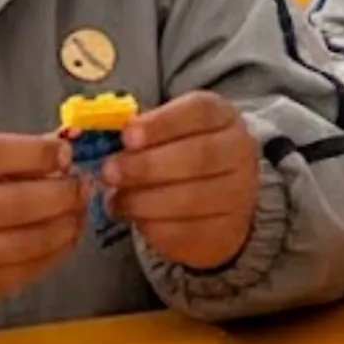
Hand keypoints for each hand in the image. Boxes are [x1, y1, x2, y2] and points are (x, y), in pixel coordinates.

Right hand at [0, 134, 82, 321]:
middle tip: (83, 185)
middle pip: (18, 204)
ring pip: (28, 244)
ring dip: (66, 227)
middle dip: (63, 193)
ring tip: (79, 212)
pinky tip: (64, 239)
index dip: (38, 152)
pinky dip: (53, 256)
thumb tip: (58, 148)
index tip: (64, 152)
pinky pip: (23, 273)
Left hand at [103, 91, 260, 269]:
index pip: (199, 112)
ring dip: (144, 200)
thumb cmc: (183, 154)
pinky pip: (186, 231)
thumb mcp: (168, 132)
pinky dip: (152, 226)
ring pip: (191, 198)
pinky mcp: (228, 231)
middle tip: (110, 171)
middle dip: (146, 165)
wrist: (219, 199)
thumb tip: (104, 137)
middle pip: (197, 156)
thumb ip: (141, 132)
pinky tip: (134, 218)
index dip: (161, 124)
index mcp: (223, 117)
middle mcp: (240, 151)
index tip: (127, 136)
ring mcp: (240, 193)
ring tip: (116, 199)